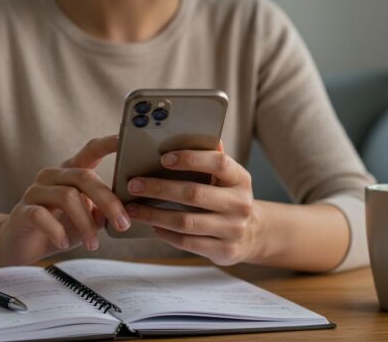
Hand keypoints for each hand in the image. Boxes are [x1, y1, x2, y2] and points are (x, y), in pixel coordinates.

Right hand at [1, 135, 130, 264]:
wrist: (19, 245)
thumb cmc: (60, 228)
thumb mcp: (88, 220)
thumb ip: (102, 213)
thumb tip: (120, 213)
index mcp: (71, 172)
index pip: (91, 151)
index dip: (108, 143)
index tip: (126, 139)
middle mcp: (52, 175)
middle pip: (84, 177)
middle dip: (108, 201)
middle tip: (122, 224)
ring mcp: (35, 191)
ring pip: (67, 197)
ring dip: (85, 224)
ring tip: (93, 244)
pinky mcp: (22, 211)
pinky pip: (41, 216)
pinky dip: (57, 231)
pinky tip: (64, 244)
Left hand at [124, 143, 258, 265]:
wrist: (253, 234)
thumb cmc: (227, 197)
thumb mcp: (226, 178)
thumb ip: (209, 159)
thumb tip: (181, 136)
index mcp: (240, 178)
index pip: (218, 163)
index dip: (190, 159)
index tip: (163, 158)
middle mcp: (240, 203)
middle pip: (194, 194)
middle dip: (159, 188)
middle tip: (134, 185)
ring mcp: (234, 229)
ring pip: (186, 222)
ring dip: (154, 215)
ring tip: (134, 209)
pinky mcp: (225, 250)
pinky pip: (188, 242)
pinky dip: (166, 234)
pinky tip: (153, 226)